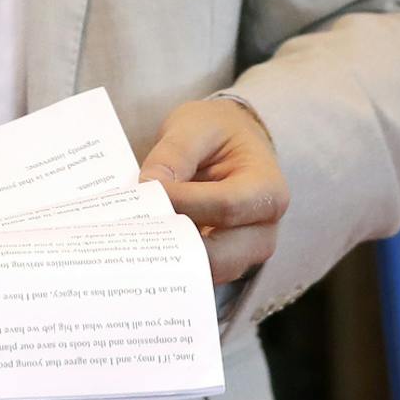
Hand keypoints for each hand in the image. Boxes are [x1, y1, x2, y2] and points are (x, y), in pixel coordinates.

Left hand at [138, 98, 288, 286]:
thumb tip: (148, 187)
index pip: (226, 207)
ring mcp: (243, 254)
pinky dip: (168, 262)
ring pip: (204, 271)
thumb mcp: (196, 126)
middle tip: (131, 227)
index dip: (183, 202)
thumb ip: (174, 154)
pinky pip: (195, 272)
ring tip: (130, 239)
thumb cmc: (217, 132)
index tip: (147, 191)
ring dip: (167, 258)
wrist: (230, 144)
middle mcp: (263, 231)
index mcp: (268, 190)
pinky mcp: (221, 263)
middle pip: (219, 255)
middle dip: (173, 242)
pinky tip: (140, 246)